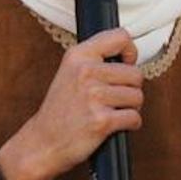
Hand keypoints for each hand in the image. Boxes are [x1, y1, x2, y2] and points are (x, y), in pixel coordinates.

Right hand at [0, 29, 142, 179]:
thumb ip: (95, 59)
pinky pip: (134, 118)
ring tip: (112, 111)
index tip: (126, 63)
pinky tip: (114, 125)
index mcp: (78, 55)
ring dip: (130, 108)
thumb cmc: (60, 109)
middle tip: (115, 97)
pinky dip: (130, 124)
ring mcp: (93, 96)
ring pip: (137, 97)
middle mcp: (85, 72)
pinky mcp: (101, 120)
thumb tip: (129, 56)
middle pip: (135, 73)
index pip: (120, 37)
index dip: (130, 52)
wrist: (43, 141)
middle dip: (131, 88)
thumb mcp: (69, 72)